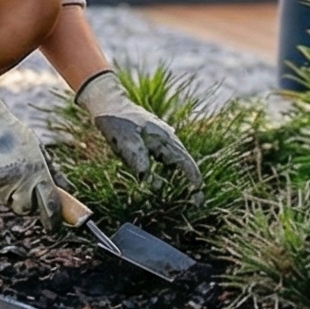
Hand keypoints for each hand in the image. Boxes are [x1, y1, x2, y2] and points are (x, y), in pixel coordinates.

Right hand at [0, 84, 63, 228]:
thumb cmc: (15, 134)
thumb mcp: (40, 150)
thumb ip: (54, 172)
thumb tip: (69, 189)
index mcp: (39, 172)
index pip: (50, 204)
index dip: (54, 219)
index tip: (55, 226)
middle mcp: (21, 181)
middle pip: (26, 209)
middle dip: (27, 203)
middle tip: (25, 186)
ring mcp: (1, 183)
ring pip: (8, 202)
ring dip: (10, 193)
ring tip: (8, 169)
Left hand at [75, 71, 201, 190]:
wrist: (110, 106)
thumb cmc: (119, 121)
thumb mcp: (127, 140)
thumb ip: (138, 158)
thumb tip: (147, 179)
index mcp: (164, 138)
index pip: (184, 160)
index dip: (193, 176)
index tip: (198, 191)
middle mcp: (166, 141)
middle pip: (183, 164)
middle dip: (190, 183)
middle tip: (196, 202)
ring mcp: (159, 143)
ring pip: (173, 165)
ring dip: (178, 180)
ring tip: (186, 198)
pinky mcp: (151, 147)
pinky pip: (163, 163)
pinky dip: (166, 175)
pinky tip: (164, 184)